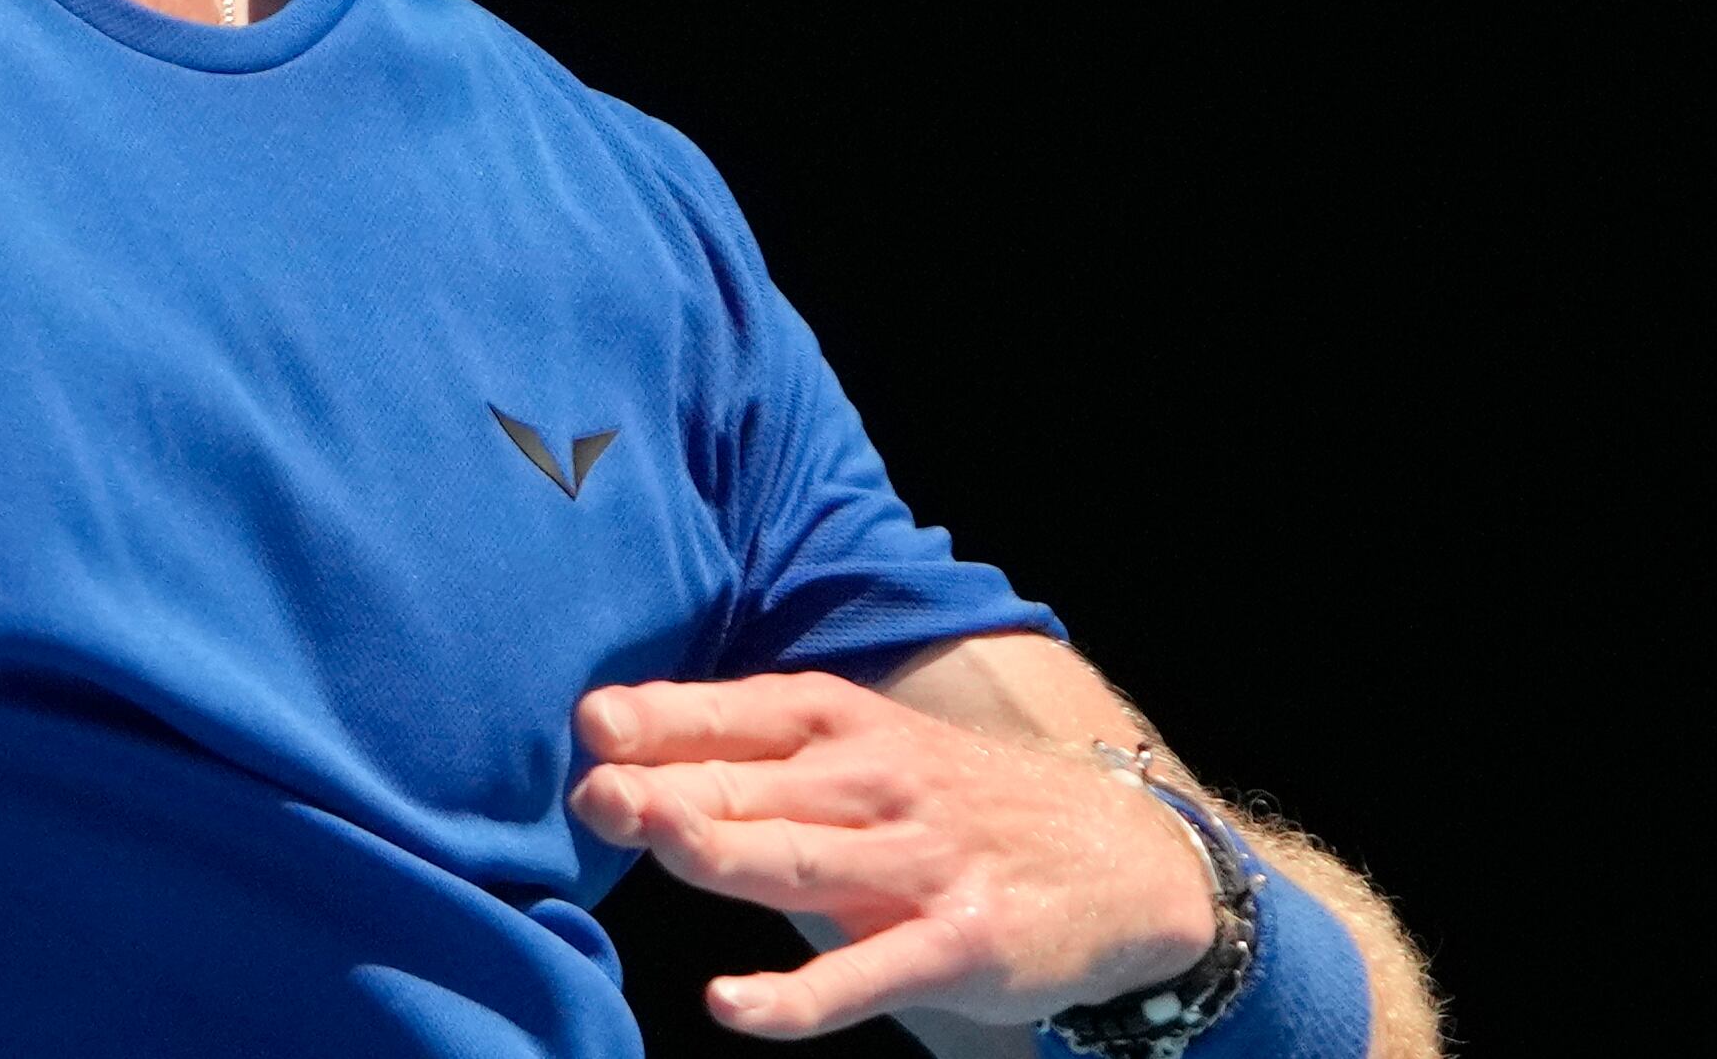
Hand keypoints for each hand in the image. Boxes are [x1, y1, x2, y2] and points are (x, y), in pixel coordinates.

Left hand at [572, 674, 1220, 1039]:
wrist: (1126, 858)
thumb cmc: (951, 802)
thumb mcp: (865, 751)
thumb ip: (752, 759)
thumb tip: (613, 767)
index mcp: (840, 726)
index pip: (737, 713)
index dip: (663, 719)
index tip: (591, 725)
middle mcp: (874, 784)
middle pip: (752, 786)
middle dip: (669, 788)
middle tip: (593, 794)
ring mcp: (917, 864)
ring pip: (798, 858)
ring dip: (719, 850)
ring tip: (648, 838)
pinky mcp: (957, 944)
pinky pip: (866, 973)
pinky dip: (798, 996)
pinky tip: (734, 1004)